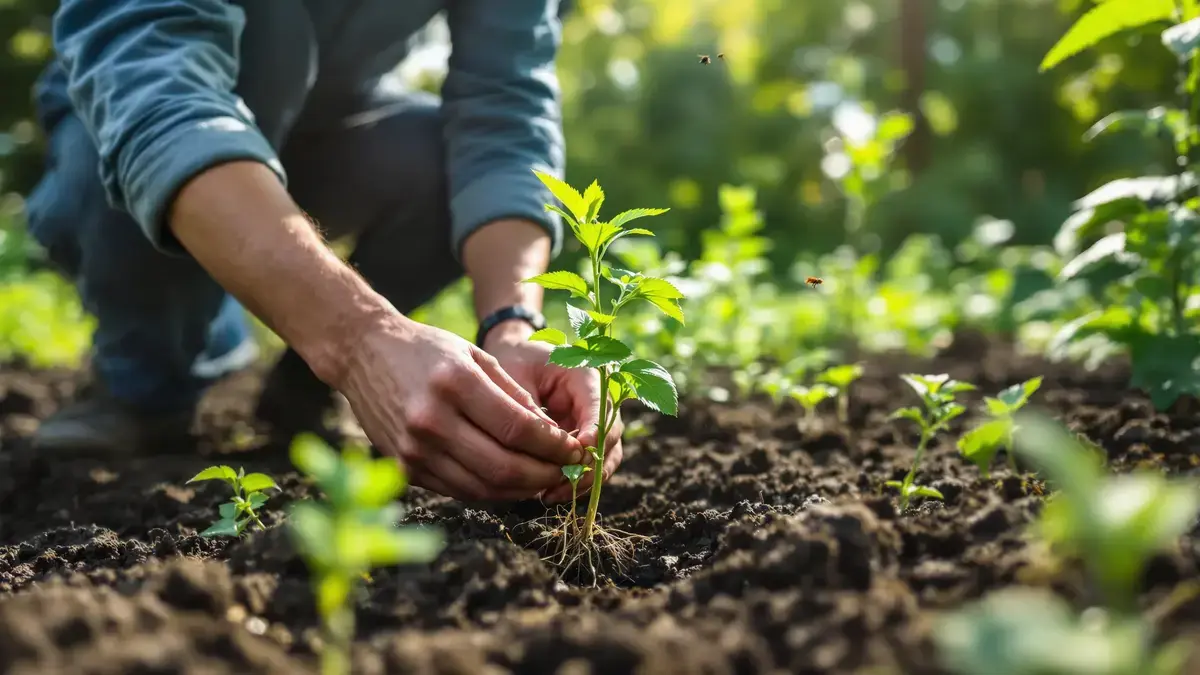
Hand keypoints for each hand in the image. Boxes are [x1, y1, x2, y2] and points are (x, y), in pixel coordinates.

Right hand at [335, 313, 585, 500]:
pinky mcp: (404, 467)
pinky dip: (490, 491)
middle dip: (544, 474)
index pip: (518, 429)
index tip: (575, 448)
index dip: (553, 445)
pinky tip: (510, 481)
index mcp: (455, 384)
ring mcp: (414, 448)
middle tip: (565, 471)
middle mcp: (431, 420)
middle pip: (503, 466)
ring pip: (483, 488)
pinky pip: (458, 491)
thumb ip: (513, 395)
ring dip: (521, 490)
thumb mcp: (475, 356)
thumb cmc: (427, 350)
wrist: (362, 353)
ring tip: (543, 479)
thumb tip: (552, 435)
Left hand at [482, 321, 623, 502]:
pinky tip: (550, 493)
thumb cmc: (514, 361)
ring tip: (555, 494)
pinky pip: (589, 464)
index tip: (580, 453)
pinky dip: (575, 480)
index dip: (595, 432)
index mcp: (586, 376)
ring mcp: (594, 421)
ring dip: (585, 478)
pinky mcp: (584, 439)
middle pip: (611, 436)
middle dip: (590, 463)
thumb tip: (546, 446)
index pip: (601, 407)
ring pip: (605, 456)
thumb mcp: (516, 378)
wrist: (514, 357)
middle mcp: (598, 400)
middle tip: (565, 482)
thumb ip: (530, 409)